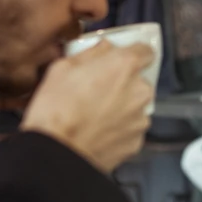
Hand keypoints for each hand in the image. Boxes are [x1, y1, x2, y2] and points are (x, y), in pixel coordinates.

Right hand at [20, 40, 155, 172]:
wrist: (56, 153)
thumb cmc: (56, 107)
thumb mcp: (63, 66)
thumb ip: (92, 53)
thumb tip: (105, 48)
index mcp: (124, 66)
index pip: (146, 50)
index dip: (134, 53)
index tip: (122, 59)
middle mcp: (140, 91)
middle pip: (140, 81)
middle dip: (123, 84)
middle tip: (99, 91)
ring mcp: (141, 119)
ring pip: (136, 106)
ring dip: (122, 107)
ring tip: (96, 116)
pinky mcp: (136, 142)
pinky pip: (131, 129)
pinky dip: (119, 129)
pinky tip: (99, 132)